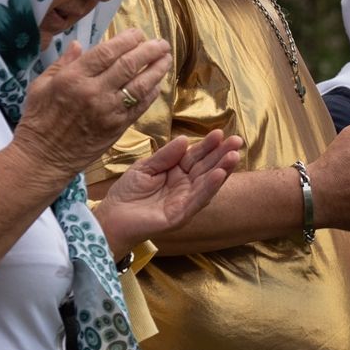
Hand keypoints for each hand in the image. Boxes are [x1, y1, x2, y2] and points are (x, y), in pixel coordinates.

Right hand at [12, 29, 171, 183]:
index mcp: (73, 78)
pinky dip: (151, 94)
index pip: (107, 52)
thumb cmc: (38, 120)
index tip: (138, 33)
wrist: (43, 158)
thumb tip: (78, 44)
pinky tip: (158, 84)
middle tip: (161, 43)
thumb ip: (62, 63)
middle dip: (149, 51)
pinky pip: (139, 107)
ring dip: (156, 70)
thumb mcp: (41, 86)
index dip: (127, 40)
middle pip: (128, 65)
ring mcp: (108, 111)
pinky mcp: (117, 127)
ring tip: (167, 59)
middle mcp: (93, 92)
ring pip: (139, 85)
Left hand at [93, 130, 242, 255]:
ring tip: (234, 156)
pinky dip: (210, 187)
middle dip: (222, 154)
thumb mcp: (145, 167)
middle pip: (206, 167)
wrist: (111, 217)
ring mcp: (184, 201)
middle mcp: (185, 186)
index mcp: (176, 172)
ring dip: (222, 169)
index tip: (220, 132)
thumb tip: (184, 140)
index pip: (196, 156)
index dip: (208, 145)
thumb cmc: (127, 192)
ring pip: (207, 183)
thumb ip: (165, 155)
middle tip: (237, 140)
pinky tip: (220, 175)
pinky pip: (198, 200)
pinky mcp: (180, 215)